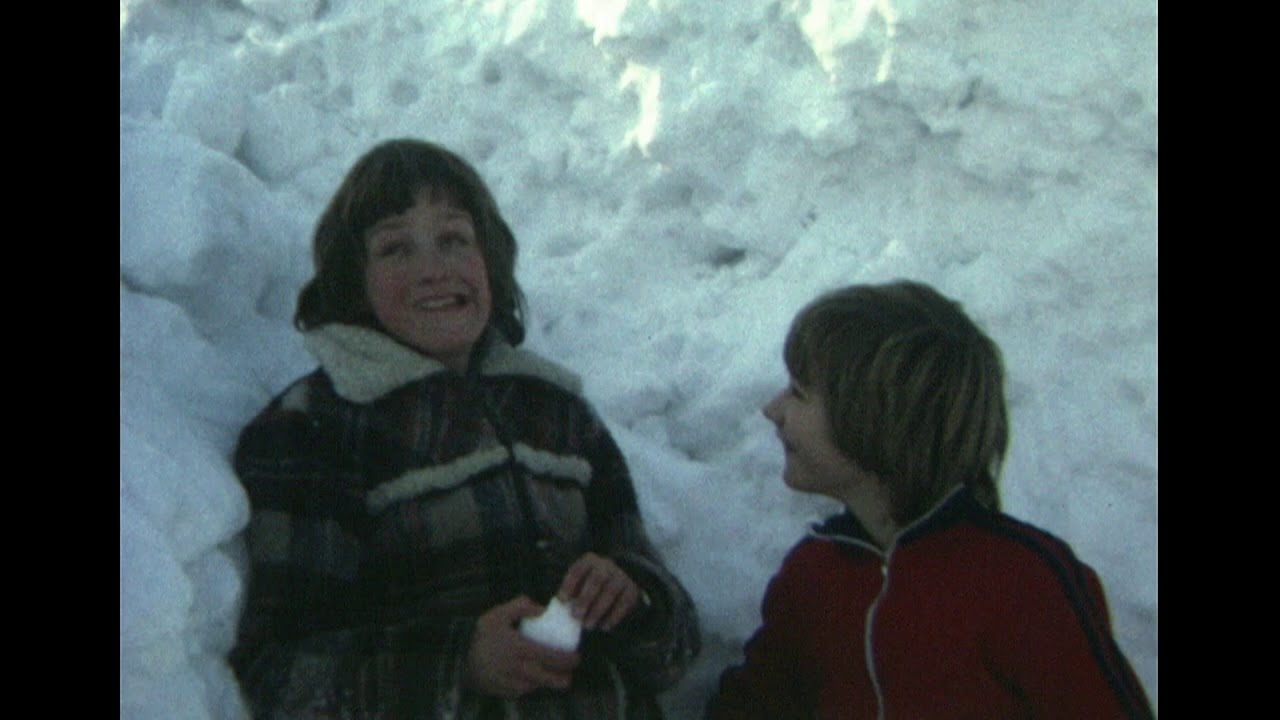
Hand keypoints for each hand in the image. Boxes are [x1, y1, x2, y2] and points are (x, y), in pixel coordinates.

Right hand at [465, 596, 580, 698]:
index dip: (568, 660)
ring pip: (539, 686)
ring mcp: (512, 684)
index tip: (577, 658)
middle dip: (564, 678)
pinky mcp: (506, 693)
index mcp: (520, 649)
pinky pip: (525, 691)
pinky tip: (533, 678)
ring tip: (554, 675)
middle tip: (570, 673)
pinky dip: (532, 686)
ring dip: (548, 682)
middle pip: (549, 679)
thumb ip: (520, 606)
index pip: (551, 657)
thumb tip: (542, 609)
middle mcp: (519, 669)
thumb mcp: (497, 615)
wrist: (458, 660)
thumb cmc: (480, 636)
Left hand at [558, 552, 641, 630]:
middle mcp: (606, 565)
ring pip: (610, 591)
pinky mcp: (632, 589)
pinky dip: (613, 616)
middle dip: (585, 599)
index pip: (578, 570)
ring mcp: (621, 576)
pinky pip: (624, 603)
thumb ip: (569, 592)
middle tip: (575, 616)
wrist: (620, 581)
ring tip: (587, 625)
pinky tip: (604, 626)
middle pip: (596, 580)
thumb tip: (553, 608)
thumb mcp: (579, 583)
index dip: (569, 584)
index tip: (562, 600)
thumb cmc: (590, 586)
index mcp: (589, 561)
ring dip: (598, 610)